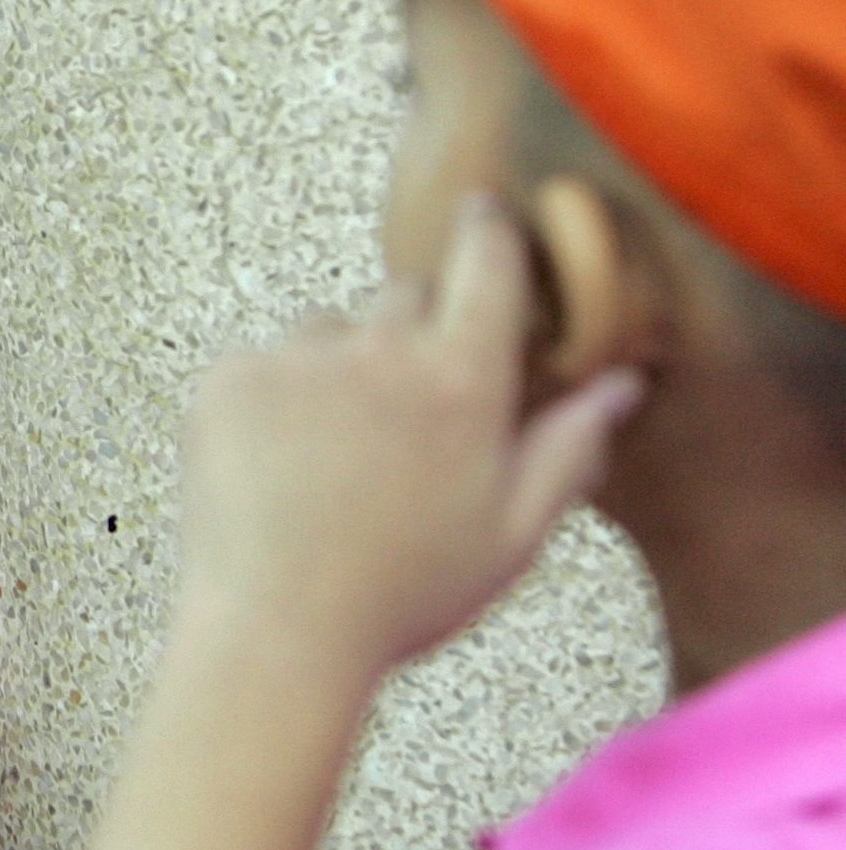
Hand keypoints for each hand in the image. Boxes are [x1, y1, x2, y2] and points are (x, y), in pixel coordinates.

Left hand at [175, 196, 644, 684]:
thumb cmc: (403, 595)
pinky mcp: (228, 377)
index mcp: (462, 379)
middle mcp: (381, 348)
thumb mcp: (512, 536)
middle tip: (398, 424)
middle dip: (411, 337)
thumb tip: (621, 384)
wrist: (276, 633)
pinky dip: (270, 398)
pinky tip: (277, 469)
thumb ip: (569, 447)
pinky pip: (261, 361)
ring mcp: (297, 358)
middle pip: (405, 296)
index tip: (483, 215)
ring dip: (335, 370)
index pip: (488, 260)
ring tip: (330, 463)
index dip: (488, 231)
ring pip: (327, 330)